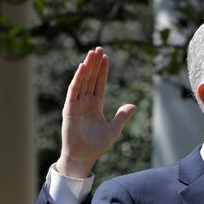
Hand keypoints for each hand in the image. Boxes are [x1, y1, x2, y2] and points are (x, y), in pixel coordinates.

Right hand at [58, 47, 136, 177]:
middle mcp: (86, 101)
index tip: (106, 57)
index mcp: (96, 105)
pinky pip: (74, 90)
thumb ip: (122, 116)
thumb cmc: (97, 145)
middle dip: (95, 64)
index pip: (100, 83)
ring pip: (83, 81)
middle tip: (99, 48)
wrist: (83, 156)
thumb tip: (133, 105)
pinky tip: (82, 67)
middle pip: (91, 78)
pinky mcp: (70, 108)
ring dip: (87, 67)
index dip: (103, 71)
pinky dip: (78, 78)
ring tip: (92, 53)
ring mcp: (77, 104)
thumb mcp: (114, 130)